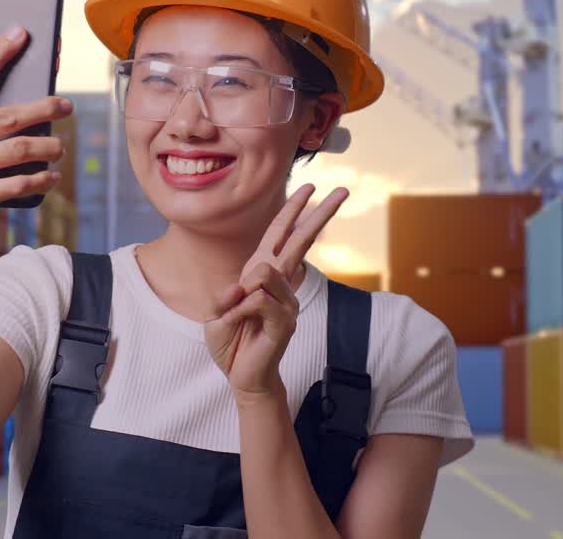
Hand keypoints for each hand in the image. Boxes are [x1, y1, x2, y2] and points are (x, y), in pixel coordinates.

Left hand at [204, 184, 348, 397]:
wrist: (241, 375)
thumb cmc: (231, 339)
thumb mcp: (218, 311)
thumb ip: (230, 294)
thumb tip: (250, 285)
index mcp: (262, 272)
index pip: (281, 234)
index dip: (294, 210)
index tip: (310, 187)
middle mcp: (280, 283)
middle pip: (301, 240)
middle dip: (320, 214)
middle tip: (344, 190)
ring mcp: (287, 301)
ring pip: (265, 274)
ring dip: (239, 296)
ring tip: (235, 316)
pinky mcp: (285, 320)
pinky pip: (259, 300)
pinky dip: (240, 311)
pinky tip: (240, 324)